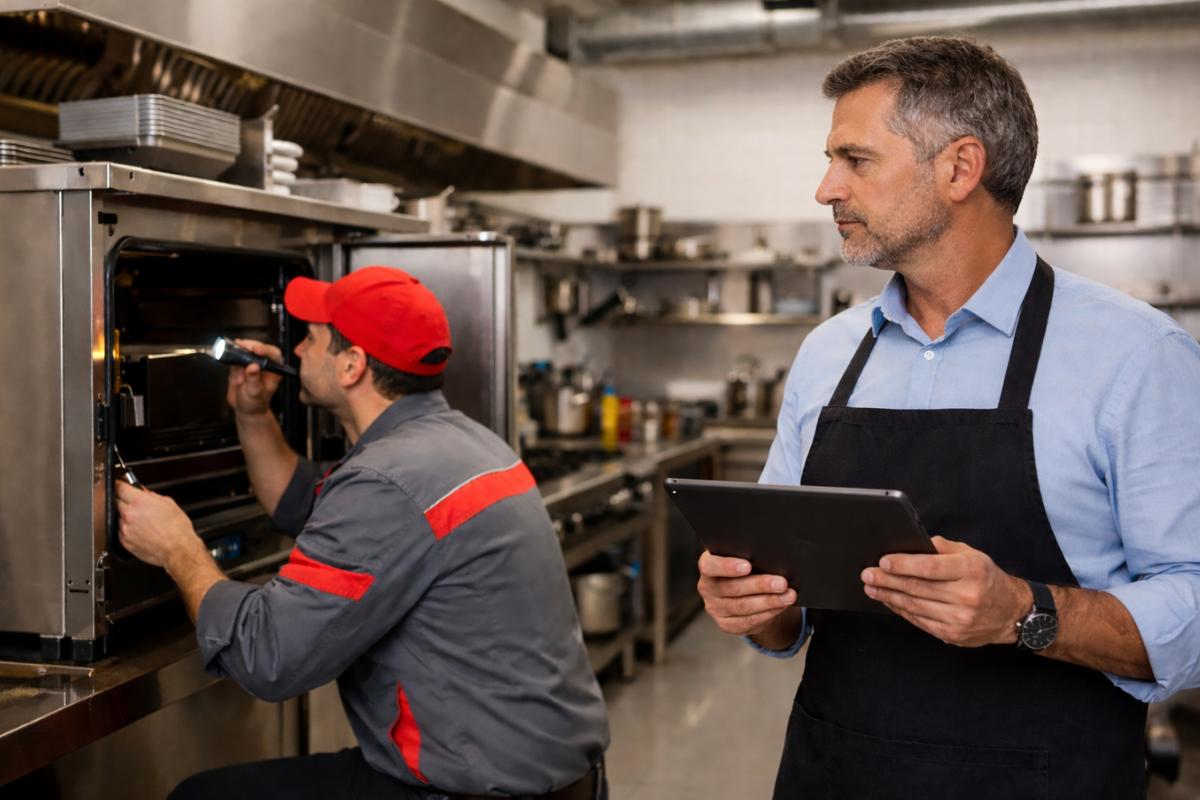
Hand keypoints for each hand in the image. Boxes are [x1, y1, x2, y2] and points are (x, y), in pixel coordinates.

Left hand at [115, 480, 203, 571]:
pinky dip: (128, 529)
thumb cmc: (177, 529)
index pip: (119, 487)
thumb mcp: (168, 504)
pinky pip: (121, 531)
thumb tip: (143, 492)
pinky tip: (142, 531)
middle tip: (134, 503)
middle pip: (116, 501)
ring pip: (118, 517)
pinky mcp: (124, 541)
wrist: (178, 550)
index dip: (120, 485)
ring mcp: (125, 529)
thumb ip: (151, 496)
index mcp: (140, 502)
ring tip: (143, 521)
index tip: (120, 485)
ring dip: (127, 516)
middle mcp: (129, 514)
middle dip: (123, 500)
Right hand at [226, 338, 283, 415]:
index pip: (273, 354)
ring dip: (237, 352)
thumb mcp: (255, 394)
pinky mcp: (240, 363)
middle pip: (258, 347)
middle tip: (239, 346)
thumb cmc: (255, 404)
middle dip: (248, 346)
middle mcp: (264, 363)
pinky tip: (229, 363)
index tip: (255, 348)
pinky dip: (230, 356)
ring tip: (234, 362)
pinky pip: (234, 354)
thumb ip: (254, 380)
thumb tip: (253, 366)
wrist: (245, 409)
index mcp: (275, 370)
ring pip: (245, 349)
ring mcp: (251, 362)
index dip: (265, 349)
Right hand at [697, 550, 795, 635]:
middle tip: (781, 583)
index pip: (709, 566)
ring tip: (788, 596)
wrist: (746, 591)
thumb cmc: (747, 567)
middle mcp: (707, 588)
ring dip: (769, 601)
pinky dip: (767, 613)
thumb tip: (771, 558)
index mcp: (708, 566)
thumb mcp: (744, 557)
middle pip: (732, 588)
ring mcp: (715, 608)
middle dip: (760, 585)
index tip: (747, 566)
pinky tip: (780, 607)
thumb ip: (750, 556)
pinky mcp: (726, 624)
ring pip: (743, 606)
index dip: (727, 566)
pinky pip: (748, 621)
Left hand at [861, 536, 1031, 646]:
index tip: (883, 561)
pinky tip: (889, 601)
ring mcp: (959, 619)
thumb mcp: (972, 555)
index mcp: (971, 570)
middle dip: (887, 580)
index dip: (903, 564)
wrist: (1011, 612)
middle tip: (867, 574)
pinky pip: (920, 621)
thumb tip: (912, 544)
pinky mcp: (953, 635)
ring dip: (888, 596)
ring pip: (915, 606)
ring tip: (871, 587)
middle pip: (917, 587)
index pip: (929, 567)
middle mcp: (966, 596)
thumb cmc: (986, 578)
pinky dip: (901, 611)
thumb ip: (943, 548)